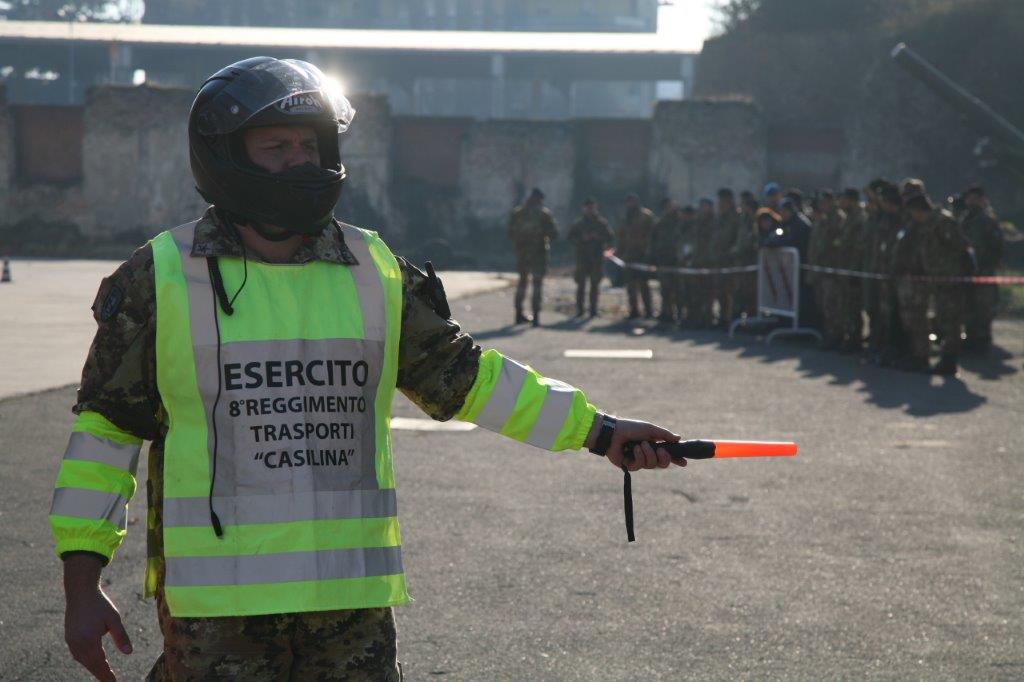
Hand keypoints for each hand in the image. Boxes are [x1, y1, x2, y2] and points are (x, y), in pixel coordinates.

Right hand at [63, 555, 131, 680]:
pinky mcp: (69, 637)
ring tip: (104, 673)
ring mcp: (71, 641)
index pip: (99, 663)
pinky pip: (78, 654)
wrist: (80, 592)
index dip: (106, 674)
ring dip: (93, 667)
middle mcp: (77, 643)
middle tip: (110, 681)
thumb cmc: (100, 604)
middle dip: (100, 673)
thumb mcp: (114, 619)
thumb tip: (129, 653)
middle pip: (90, 664)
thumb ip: (121, 637)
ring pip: (82, 660)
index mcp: (89, 640)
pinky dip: (86, 660)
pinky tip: (93, 661)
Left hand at [606, 418, 684, 471]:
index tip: (684, 462)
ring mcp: (639, 461)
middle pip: (662, 464)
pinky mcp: (630, 466)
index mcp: (654, 445)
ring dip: (648, 454)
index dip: (676, 459)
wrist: (613, 432)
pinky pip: (641, 466)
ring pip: (652, 465)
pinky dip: (639, 456)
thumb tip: (679, 438)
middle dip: (664, 458)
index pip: (668, 454)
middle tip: (661, 450)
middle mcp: (647, 454)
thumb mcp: (650, 429)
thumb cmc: (630, 428)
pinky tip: (634, 449)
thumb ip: (664, 435)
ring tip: (640, 444)